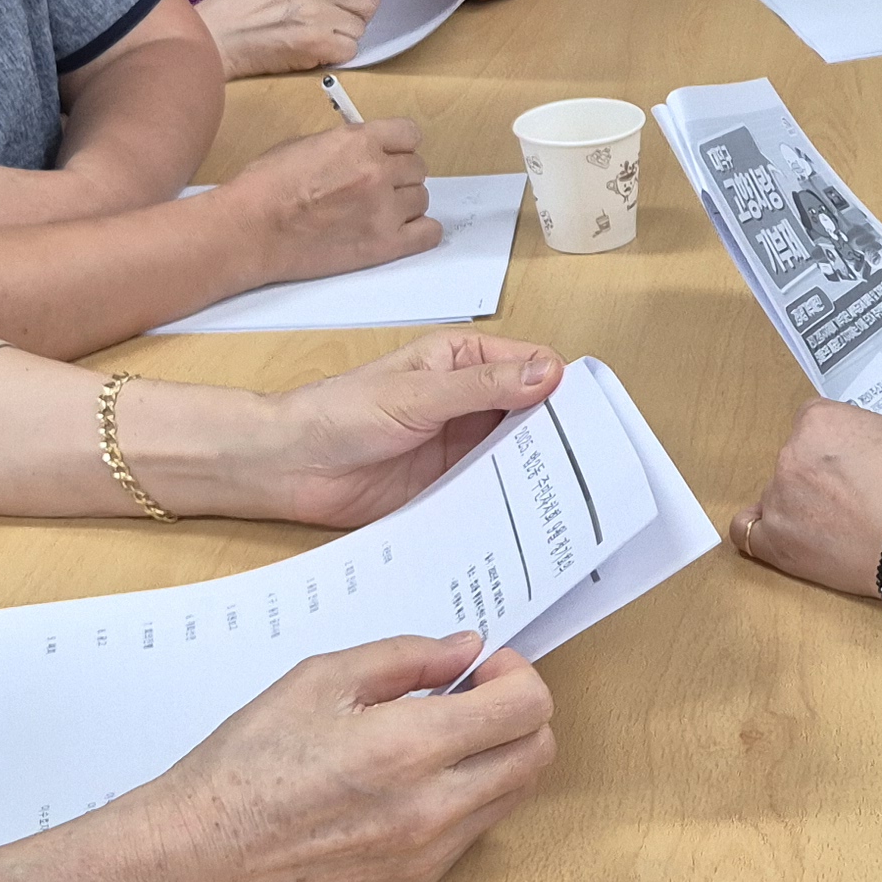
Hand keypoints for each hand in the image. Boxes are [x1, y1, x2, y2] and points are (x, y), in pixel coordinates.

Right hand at [121, 635, 556, 881]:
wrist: (198, 863)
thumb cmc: (244, 766)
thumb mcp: (316, 681)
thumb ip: (403, 658)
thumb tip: (464, 650)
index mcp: (408, 748)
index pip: (526, 708)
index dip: (515, 674)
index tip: (481, 667)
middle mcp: (432, 809)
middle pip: (538, 753)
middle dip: (520, 713)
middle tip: (471, 695)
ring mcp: (429, 855)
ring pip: (515, 795)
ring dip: (499, 755)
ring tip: (440, 735)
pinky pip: (475, 830)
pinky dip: (467, 795)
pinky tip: (414, 779)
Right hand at [198, 0, 380, 77]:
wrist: (215, 36)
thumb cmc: (239, 6)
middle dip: (359, 12)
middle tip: (339, 18)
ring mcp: (318, 17)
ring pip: (360, 28)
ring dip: (345, 35)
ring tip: (320, 35)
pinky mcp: (316, 45)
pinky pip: (349, 51)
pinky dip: (336, 54)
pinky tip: (315, 50)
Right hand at [219, 117, 436, 280]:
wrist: (252, 230)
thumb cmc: (267, 186)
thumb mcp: (306, 144)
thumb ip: (347, 144)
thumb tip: (367, 150)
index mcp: (359, 141)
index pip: (409, 134)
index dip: (399, 145)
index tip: (390, 154)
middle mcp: (378, 172)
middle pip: (417, 168)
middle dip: (399, 175)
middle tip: (377, 188)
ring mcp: (384, 210)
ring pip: (422, 199)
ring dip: (405, 204)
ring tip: (378, 212)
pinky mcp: (384, 246)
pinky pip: (428, 234)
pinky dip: (420, 231)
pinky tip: (401, 231)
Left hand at [259, 329, 565, 524]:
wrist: (290, 466)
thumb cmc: (341, 413)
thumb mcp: (417, 395)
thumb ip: (482, 387)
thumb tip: (547, 374)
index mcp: (464, 361)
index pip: (531, 368)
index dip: (562, 390)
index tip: (591, 419)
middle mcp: (470, 402)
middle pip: (531, 415)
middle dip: (557, 436)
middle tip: (592, 466)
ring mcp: (462, 446)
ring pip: (516, 456)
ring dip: (537, 472)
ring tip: (572, 498)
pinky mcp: (450, 486)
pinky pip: (491, 492)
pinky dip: (511, 502)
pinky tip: (531, 520)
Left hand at [728, 402, 881, 600]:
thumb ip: (864, 432)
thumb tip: (858, 445)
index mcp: (818, 421)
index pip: (811, 424)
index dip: (832, 445)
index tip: (847, 463)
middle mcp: (791, 454)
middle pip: (794, 460)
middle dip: (819, 477)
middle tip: (851, 498)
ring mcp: (779, 498)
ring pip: (778, 496)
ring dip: (800, 507)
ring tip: (838, 528)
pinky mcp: (775, 540)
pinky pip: (746, 532)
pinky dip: (759, 532)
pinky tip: (780, 536)